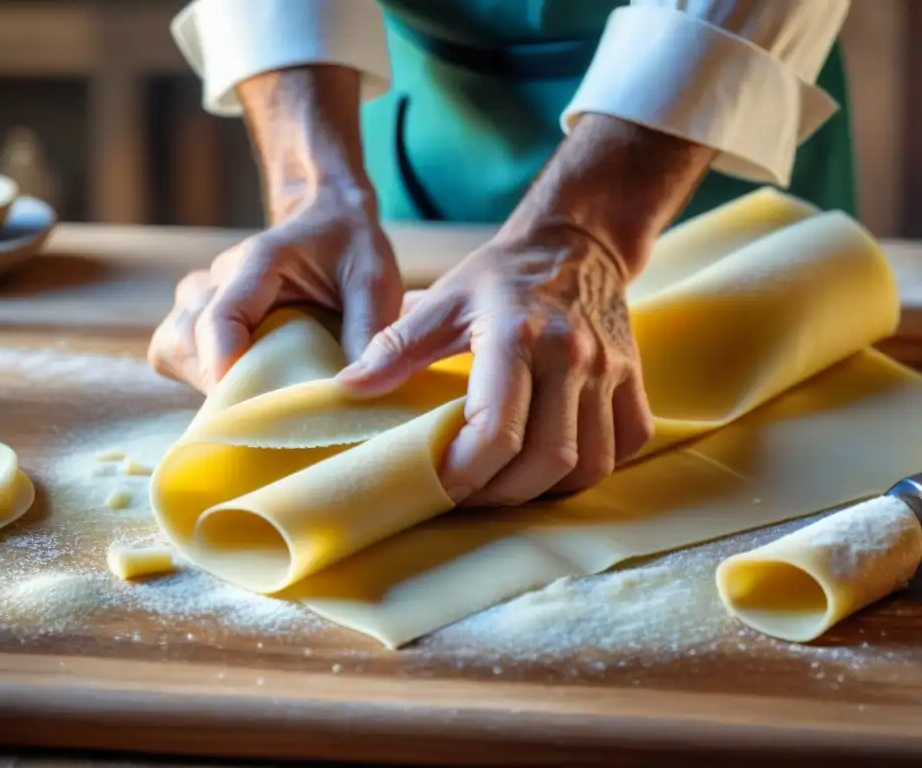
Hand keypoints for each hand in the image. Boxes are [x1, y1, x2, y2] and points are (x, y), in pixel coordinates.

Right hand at [148, 188, 402, 392]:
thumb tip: (355, 389)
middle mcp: (219, 275)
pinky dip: (196, 375)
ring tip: (255, 397)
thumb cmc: (352, 247)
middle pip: (188, 341)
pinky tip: (238, 383)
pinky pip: (174, 352)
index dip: (226, 367)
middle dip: (223, 385)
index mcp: (261, 261)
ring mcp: (201, 293)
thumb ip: (369, 331)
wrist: (329, 215)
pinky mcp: (197, 313)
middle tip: (270, 411)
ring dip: (206, 381)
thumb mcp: (375, 281)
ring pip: (173, 347)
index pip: (220, 317)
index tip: (251, 409)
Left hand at [337, 224, 653, 506]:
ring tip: (508, 486)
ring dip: (547, 489)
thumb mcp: (442, 300)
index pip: (497, 430)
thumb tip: (346, 389)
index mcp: (516, 336)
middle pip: (547, 460)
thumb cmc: (500, 276)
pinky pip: (625, 445)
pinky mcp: (633, 378)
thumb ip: (394, 345)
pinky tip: (556, 465)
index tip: (436, 486)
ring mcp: (609, 369)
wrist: (577, 244)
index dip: (464, 473)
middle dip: (501, 494)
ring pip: (590, 463)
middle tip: (466, 496)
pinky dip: (592, 468)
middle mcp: (570, 356)